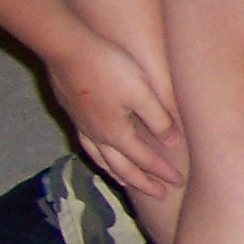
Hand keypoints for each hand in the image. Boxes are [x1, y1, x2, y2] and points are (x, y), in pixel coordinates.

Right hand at [49, 33, 183, 198]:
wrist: (66, 49)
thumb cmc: (109, 67)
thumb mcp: (142, 92)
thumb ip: (158, 119)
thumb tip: (172, 142)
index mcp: (116, 133)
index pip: (144, 159)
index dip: (162, 172)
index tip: (178, 183)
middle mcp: (97, 136)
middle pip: (122, 167)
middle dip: (143, 182)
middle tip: (160, 194)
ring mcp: (82, 126)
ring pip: (101, 159)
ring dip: (117, 173)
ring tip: (127, 183)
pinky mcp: (73, 114)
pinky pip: (87, 146)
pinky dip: (97, 157)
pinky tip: (98, 152)